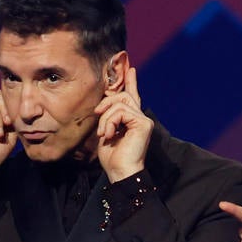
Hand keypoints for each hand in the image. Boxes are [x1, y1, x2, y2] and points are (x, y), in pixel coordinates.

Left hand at [94, 67, 150, 182]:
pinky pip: (121, 111)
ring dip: (106, 117)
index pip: (132, 97)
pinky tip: (109, 134)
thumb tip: (104, 104)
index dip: (131, 82)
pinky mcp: (143, 123)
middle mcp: (141, 118)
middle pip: (123, 96)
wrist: (120, 172)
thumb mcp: (106, 131)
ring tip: (103, 133)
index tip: (131, 69)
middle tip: (97, 115)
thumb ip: (108, 116)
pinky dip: (110, 121)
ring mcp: (144, 120)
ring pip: (120, 103)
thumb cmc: (113, 158)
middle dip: (106, 103)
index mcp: (133, 120)